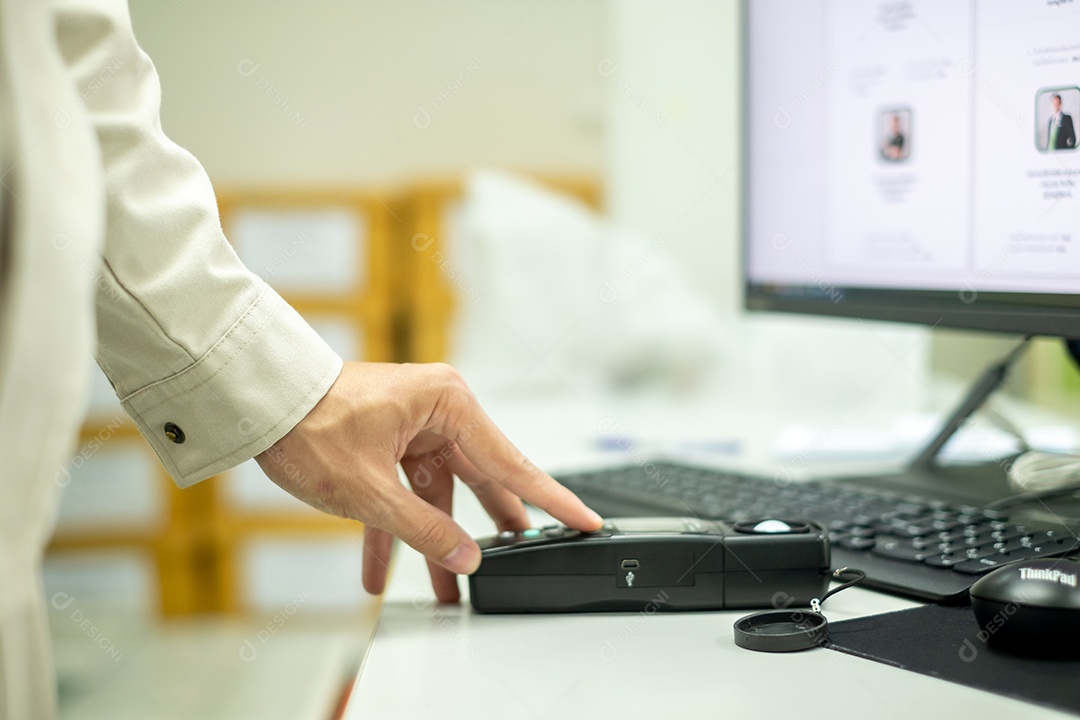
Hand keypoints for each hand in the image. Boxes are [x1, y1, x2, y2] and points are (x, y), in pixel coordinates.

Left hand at [255, 362, 602, 602]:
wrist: (259, 404)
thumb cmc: (309, 424)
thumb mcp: (371, 490)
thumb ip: (424, 530)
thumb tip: (467, 559)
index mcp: (447, 404)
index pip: (511, 462)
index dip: (550, 500)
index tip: (585, 520)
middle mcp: (437, 411)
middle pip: (479, 479)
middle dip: (490, 529)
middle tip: (523, 558)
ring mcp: (411, 427)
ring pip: (438, 494)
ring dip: (434, 541)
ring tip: (449, 589)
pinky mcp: (386, 442)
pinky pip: (402, 493)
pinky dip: (394, 530)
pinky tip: (381, 573)